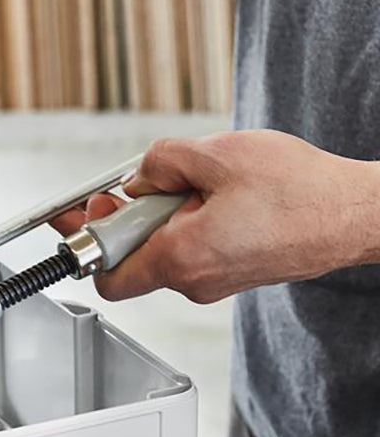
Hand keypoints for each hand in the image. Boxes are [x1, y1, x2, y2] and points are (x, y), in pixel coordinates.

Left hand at [50, 131, 379, 303]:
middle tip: (152, 181)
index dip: (88, 239)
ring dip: (168, 213)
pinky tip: (222, 195)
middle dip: (133, 213)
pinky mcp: (234, 273)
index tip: (84, 212)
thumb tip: (137, 178)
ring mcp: (216, 283)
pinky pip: (193, 248)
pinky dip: (193, 220)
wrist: (360, 214)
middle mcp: (195, 282)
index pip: (107, 275)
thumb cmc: (301, 190)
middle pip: (134, 254)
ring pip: (165, 247)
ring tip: (206, 184)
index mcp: (182, 258)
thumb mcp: (216, 153)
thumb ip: (160, 161)